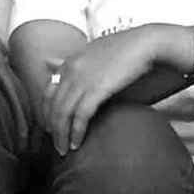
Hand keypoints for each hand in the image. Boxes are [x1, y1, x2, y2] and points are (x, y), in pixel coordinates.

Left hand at [41, 25, 173, 152]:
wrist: (147, 43)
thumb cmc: (125, 48)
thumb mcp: (92, 52)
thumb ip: (69, 61)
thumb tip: (46, 62)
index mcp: (70, 62)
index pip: (48, 91)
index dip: (47, 112)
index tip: (51, 127)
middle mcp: (71, 70)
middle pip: (53, 105)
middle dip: (53, 128)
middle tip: (57, 144)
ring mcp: (83, 79)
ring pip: (63, 113)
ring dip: (62, 135)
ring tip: (65, 150)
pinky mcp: (97, 89)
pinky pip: (80, 116)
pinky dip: (77, 132)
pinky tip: (77, 143)